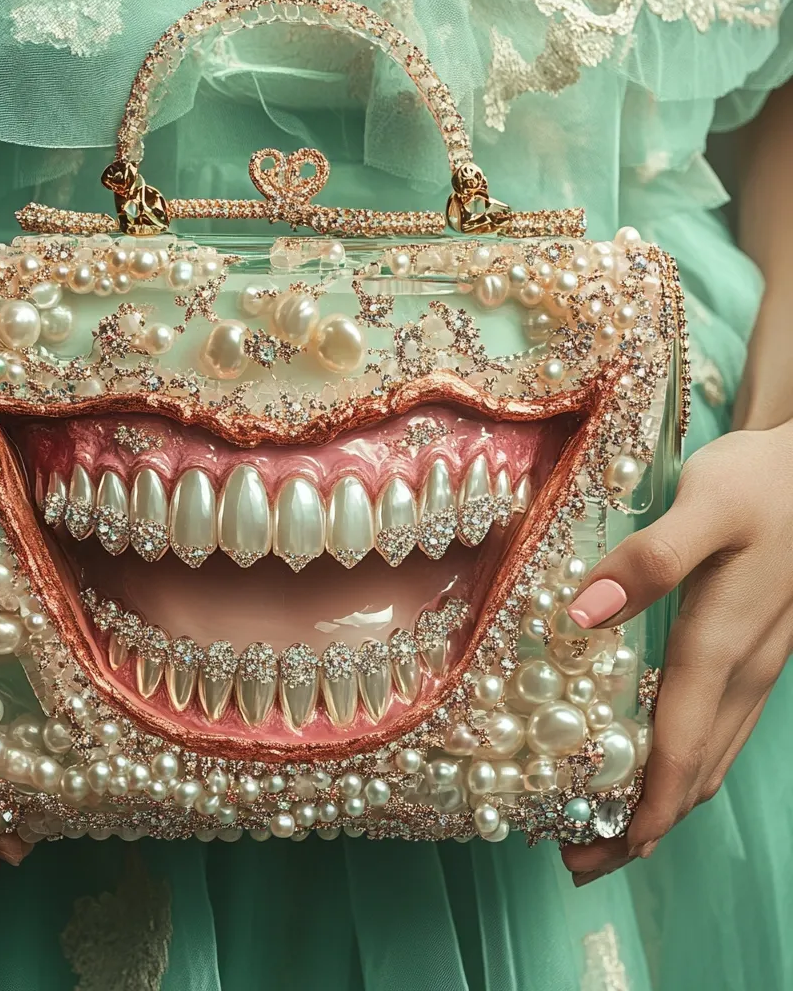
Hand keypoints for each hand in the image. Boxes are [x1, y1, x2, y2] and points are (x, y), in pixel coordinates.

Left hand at [559, 421, 792, 884]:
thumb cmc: (762, 482)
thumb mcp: (706, 506)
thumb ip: (650, 562)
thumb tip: (580, 616)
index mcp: (723, 645)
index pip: (680, 751)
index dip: (639, 811)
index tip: (590, 853)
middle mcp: (744, 670)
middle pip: (695, 772)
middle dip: (641, 826)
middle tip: (577, 858)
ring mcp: (757, 664)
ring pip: (712, 756)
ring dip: (663, 801)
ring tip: (606, 827)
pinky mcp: (755, 649)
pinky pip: (720, 727)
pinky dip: (684, 763)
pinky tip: (652, 757)